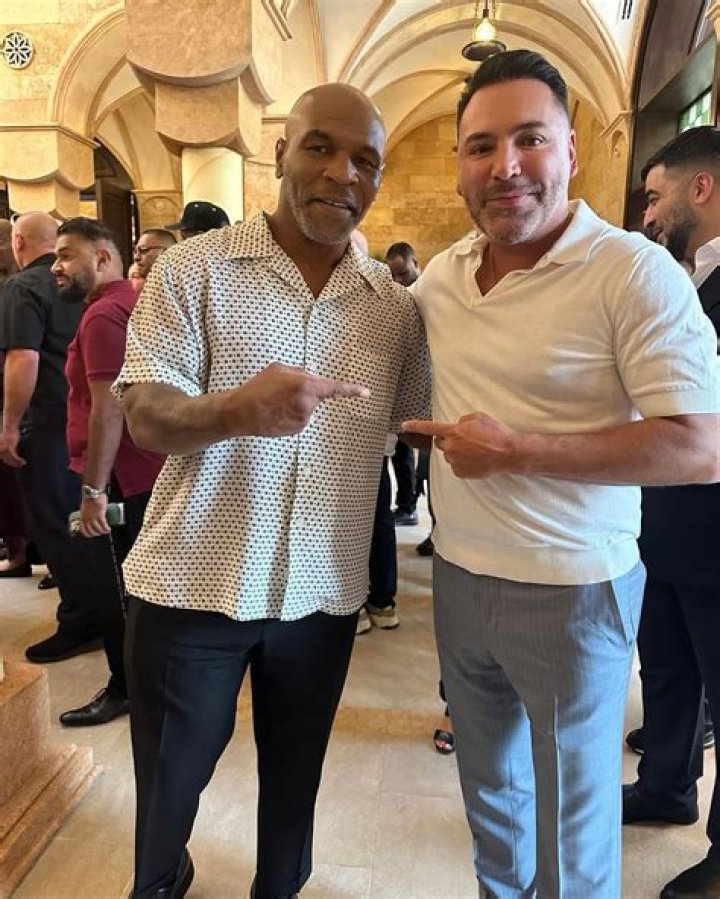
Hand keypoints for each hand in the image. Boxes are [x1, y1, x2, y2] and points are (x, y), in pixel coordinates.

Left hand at [0, 427, 24, 466]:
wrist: (10, 429)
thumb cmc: (8, 435)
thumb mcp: (5, 443)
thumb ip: (6, 450)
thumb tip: (10, 457)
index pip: (3, 459)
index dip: (9, 463)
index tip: (14, 464)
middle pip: (6, 460)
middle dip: (13, 464)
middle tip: (20, 465)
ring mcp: (3, 450)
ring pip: (10, 460)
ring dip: (17, 463)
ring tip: (22, 463)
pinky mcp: (8, 449)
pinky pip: (14, 457)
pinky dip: (18, 460)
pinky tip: (22, 461)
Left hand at [79, 494, 109, 536]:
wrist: (93, 492)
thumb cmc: (90, 497)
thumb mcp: (85, 507)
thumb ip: (87, 512)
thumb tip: (91, 514)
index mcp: (82, 517)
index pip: (83, 530)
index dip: (88, 534)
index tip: (92, 534)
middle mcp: (87, 519)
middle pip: (91, 531)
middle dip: (97, 534)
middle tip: (101, 532)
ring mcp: (93, 518)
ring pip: (98, 529)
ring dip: (103, 532)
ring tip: (106, 531)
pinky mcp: (100, 515)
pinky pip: (104, 525)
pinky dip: (106, 529)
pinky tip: (109, 529)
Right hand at [222, 362, 369, 437]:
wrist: (241, 412)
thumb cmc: (257, 389)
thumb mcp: (279, 370)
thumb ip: (300, 373)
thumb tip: (310, 378)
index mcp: (306, 386)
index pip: (334, 388)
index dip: (351, 390)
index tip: (365, 392)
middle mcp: (307, 404)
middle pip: (315, 396)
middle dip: (304, 392)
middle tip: (281, 391)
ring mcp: (303, 419)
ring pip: (307, 408)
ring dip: (296, 404)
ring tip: (275, 403)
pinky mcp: (297, 430)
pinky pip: (300, 419)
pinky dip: (291, 415)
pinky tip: (276, 413)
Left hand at [402, 412, 521, 477]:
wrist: (508, 452)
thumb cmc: (496, 433)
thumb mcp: (478, 417)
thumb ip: (462, 420)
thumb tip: (457, 426)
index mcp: (453, 432)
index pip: (429, 428)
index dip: (415, 426)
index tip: (404, 425)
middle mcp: (451, 447)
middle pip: (440, 443)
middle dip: (448, 440)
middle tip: (464, 440)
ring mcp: (455, 461)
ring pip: (449, 455)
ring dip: (457, 452)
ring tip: (475, 451)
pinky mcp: (461, 473)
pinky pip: (456, 466)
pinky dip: (463, 463)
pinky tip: (476, 459)